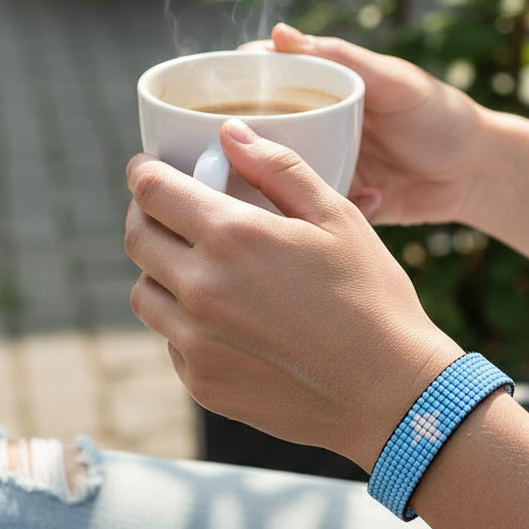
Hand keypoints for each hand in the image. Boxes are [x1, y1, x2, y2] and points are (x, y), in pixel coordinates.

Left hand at [125, 118, 461, 469]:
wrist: (392, 394)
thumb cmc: (373, 299)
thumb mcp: (338, 218)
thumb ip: (279, 169)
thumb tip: (230, 134)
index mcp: (232, 236)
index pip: (151, 190)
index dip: (144, 173)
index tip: (148, 170)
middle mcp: (201, 289)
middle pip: (136, 239)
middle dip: (146, 215)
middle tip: (170, 212)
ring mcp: (196, 343)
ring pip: (144, 294)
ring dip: (160, 271)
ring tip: (199, 268)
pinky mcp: (203, 383)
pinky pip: (172, 340)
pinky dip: (185, 322)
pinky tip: (229, 320)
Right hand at [241, 24, 485, 225]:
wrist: (477, 174)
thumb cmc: (440, 115)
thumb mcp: (395, 83)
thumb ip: (344, 59)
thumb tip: (280, 34)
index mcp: (318, 92)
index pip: (257, 84)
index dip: (223, 92)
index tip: (200, 104)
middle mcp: (312, 129)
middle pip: (253, 135)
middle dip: (236, 149)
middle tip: (230, 160)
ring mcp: (323, 168)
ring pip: (275, 179)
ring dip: (275, 189)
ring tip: (284, 190)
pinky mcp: (338, 205)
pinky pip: (315, 212)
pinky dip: (327, 212)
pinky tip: (368, 198)